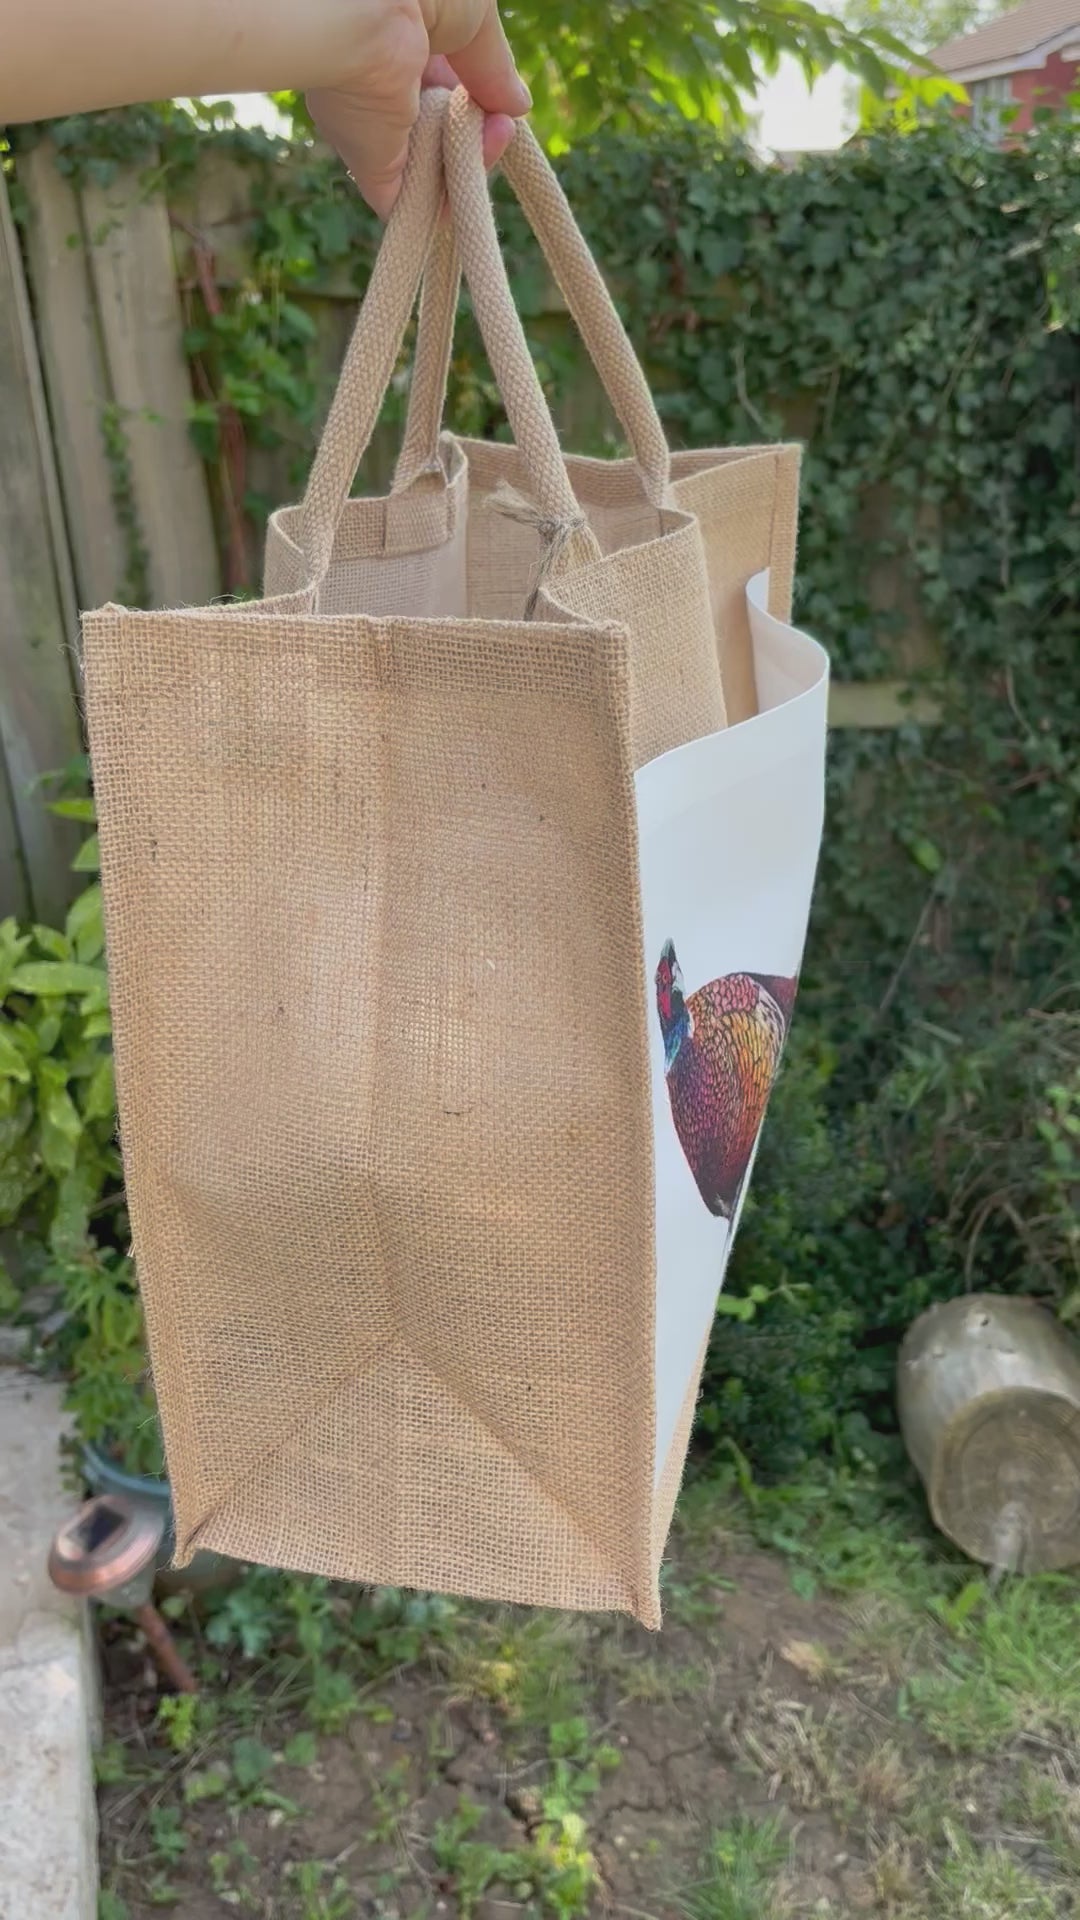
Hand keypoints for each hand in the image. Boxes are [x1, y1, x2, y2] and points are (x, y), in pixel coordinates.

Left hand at [307, 2, 528, 216]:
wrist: (372, 6)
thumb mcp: (475, 18)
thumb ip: (494, 66)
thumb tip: (517, 106)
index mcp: (405, 44)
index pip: (447, 92)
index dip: (481, 103)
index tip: (503, 106)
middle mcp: (387, 87)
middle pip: (442, 133)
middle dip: (481, 134)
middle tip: (501, 124)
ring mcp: (378, 130)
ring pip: (434, 171)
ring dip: (472, 162)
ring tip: (493, 136)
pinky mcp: (372, 166)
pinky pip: (412, 204)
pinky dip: (446, 205)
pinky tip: (472, 177)